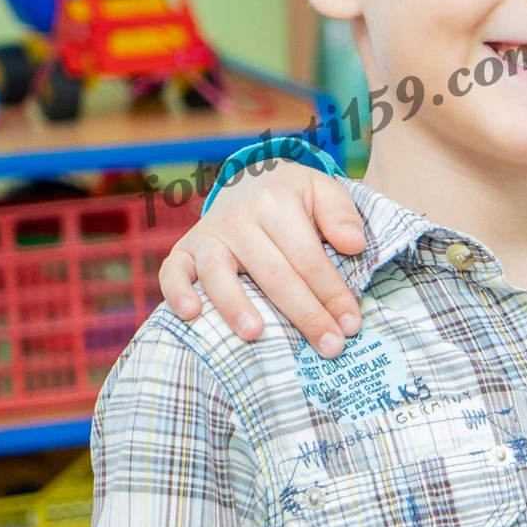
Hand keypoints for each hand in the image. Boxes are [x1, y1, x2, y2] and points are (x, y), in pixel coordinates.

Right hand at [157, 161, 369, 351]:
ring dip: (235, 306)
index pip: (308, 258)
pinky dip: (177, 292)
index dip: (332, 293)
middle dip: (304, 313)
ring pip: (219, 274)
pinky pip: (173, 271)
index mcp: (276, 203)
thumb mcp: (323, 190)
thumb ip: (341, 214)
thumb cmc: (294, 197)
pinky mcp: (184, 249)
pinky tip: (191, 314)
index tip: (351, 325)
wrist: (250, 180)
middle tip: (328, 346)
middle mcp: (238, 218)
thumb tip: (354, 245)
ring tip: (255, 334)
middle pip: (273, 274)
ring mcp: (208, 234)